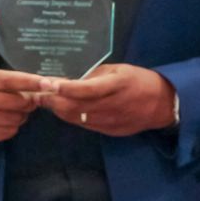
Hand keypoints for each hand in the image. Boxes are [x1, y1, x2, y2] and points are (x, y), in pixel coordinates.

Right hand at [0, 67, 54, 148]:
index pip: (12, 81)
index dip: (33, 82)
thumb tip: (38, 87)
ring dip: (20, 116)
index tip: (50, 84)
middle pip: (20, 104)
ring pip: (16, 121)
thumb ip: (6, 80)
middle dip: (28, 103)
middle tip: (25, 100)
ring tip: (10, 111)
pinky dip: (9, 128)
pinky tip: (0, 121)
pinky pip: (7, 134)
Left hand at [38, 64, 175, 136]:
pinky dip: (70, 117)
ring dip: (58, 110)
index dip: (66, 88)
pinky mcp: (108, 131)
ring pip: (76, 118)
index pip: (87, 89)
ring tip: (45, 100)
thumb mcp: (118, 70)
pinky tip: (63, 109)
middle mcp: (112, 106)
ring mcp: (110, 121)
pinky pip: (84, 125)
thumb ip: (95, 74)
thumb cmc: (138, 81)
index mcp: (117, 85)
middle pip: (76, 107)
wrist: (162, 105)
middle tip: (37, 92)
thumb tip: (69, 77)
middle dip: (53, 101)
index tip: (48, 84)